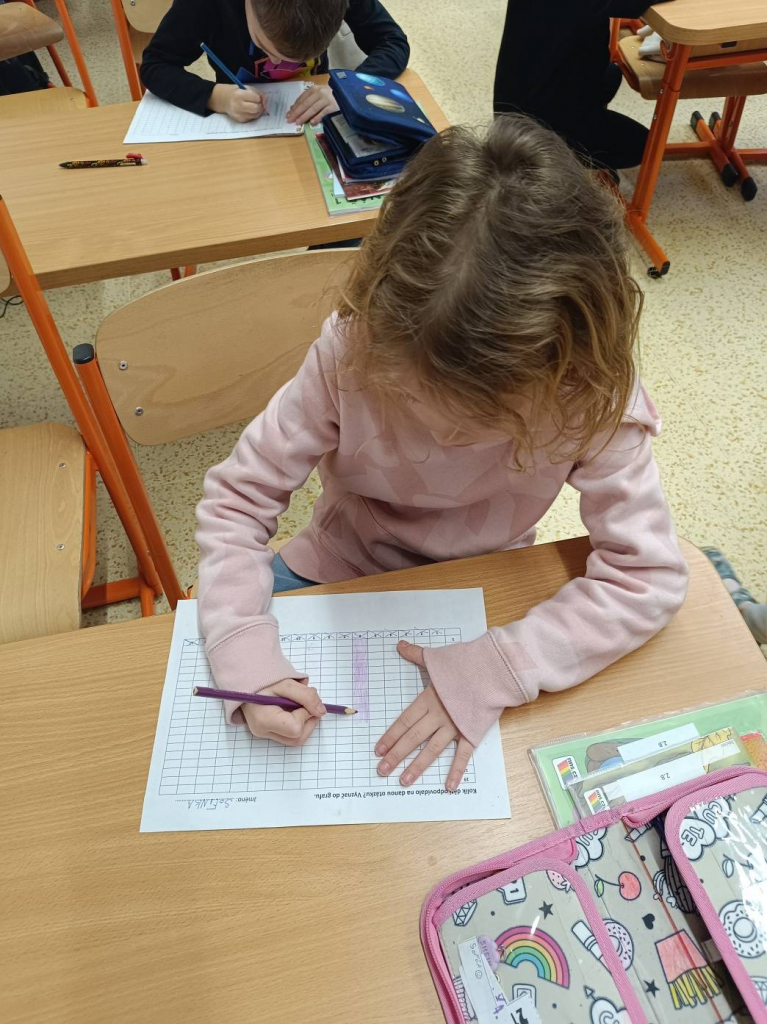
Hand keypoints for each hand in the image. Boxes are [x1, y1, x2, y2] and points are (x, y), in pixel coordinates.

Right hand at [210, 83, 267, 122]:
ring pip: (255, 115)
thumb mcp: (248, 88)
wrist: (225, 100)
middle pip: (256, 108)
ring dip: (257, 111)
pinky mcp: (240, 120)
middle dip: (260, 106)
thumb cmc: (239, 92)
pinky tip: (249, 111)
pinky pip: (252, 119)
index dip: (259, 98)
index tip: (256, 97)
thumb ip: (259, 93)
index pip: (256, 98)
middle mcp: (238, 105)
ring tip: (253, 107)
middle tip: (257, 104)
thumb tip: (266, 102)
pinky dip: (253, 115)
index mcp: (240, 94)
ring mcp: (239, 114)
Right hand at [242, 678, 324, 743]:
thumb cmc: (262, 679)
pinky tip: (292, 708)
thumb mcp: (286, 683)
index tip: (302, 700)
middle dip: (308, 721)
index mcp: (265, 720)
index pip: (296, 729)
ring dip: (304, 722)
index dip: (305, 715)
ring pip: (294, 738)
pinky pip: (288, 734)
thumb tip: (322, 712)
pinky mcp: (267, 732)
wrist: (245, 679)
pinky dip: (296, 722)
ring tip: (299, 704)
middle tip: (307, 703)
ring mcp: (264, 734)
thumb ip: (306, 696)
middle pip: (297, 738)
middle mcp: (263, 731)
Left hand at [286, 84, 338, 125]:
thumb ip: (307, 101)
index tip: (288, 115)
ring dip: (305, 116)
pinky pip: (324, 112)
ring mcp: (326, 99)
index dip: (294, 107)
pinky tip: (312, 123)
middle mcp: (319, 92)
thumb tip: (293, 109)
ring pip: (313, 108)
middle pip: (306, 104)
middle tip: (290, 120)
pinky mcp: (333, 106)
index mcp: (314, 89)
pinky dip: (317, 118)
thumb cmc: (329, 96)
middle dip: (297, 113)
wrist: (345, 94)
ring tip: (298, 122)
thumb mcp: (317, 96)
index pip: (302, 99)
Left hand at [374, 641, 473, 790]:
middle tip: (382, 770)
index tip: (378, 750)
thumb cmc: (466, 662)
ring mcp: (454, 725)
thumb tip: (399, 644)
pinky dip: (456, 770)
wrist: (494, 669)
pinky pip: (462, 754)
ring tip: (404, 781)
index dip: (390, 736)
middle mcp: (438, 715)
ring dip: (417, 766)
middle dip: (396, 755)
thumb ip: (416, 654)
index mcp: (428, 699)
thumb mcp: (437, 657)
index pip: (404, 721)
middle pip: (412, 738)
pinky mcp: (471, 732)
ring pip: (432, 749)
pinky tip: (449, 786)